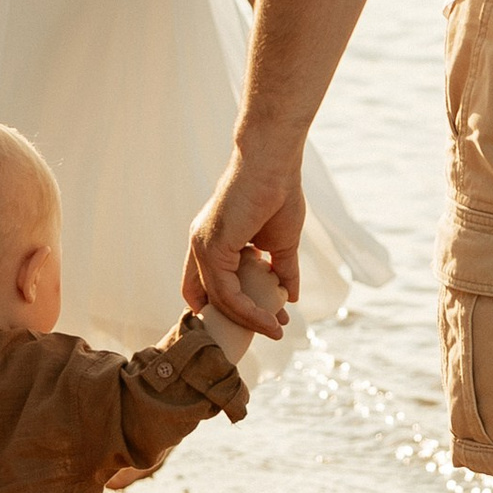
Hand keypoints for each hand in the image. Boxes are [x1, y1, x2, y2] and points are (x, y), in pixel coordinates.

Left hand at [185, 140, 303, 334]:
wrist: (275, 163)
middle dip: (238, 319)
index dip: (224, 306)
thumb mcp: (282, 242)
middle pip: (208, 298)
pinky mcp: (212, 247)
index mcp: (212, 240)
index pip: (206, 285)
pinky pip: (227, 293)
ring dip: (250, 320)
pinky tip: (270, 319)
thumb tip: (291, 297)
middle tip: (269, 329)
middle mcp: (200, 245)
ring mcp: (203, 246)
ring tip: (277, 329)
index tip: (255, 317)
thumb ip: (282, 270)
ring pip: (220, 300)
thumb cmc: (279, 192)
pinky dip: (249, 311)